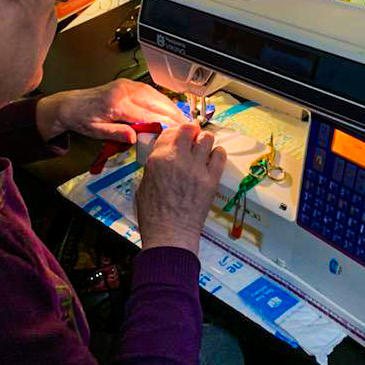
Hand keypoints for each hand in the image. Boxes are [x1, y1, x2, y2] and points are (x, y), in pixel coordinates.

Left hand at [36, 79, 188, 142]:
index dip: (164, 124)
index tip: (177, 132)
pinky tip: (170, 110)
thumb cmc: (83, 119)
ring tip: (183, 120)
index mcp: (116, 103)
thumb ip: (116, 133)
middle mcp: (124, 90)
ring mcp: (128, 85)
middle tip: (188, 127)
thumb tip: (135, 137)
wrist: (71, 104)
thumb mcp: (95, 131)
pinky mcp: (130, 84)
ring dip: (171, 107)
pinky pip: (151, 92)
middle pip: (156, 103)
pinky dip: (163, 101)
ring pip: (156, 96)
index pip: (147, 115)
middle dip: (173, 115)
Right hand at [136, 123, 225, 255]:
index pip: (169, 132)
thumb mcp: (144, 183)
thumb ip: (155, 164)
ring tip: (203, 150)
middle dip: (192, 132)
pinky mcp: (212, 179)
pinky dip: (218, 153)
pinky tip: (213, 159)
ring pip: (207, 138)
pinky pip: (220, 155)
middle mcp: (178, 158)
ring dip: (205, 141)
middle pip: (190, 129)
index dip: (175, 132)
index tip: (179, 137)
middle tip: (193, 139)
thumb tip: (165, 154)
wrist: (170, 235)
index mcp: (158, 159)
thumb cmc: (153, 214)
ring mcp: (197, 168)